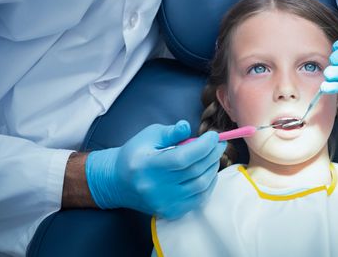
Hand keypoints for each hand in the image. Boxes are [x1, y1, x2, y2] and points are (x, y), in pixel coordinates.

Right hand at [85, 120, 225, 219]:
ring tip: (213, 155)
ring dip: (212, 168)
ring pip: (200, 185)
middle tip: (218, 143)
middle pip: (195, 171)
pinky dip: (208, 183)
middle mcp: (156, 187)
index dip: (203, 146)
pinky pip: (198, 198)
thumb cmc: (135, 154)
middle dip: (212, 154)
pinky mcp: (171, 211)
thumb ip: (170, 132)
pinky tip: (208, 171)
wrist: (118, 182)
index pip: (183, 158)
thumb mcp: (149, 135)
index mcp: (148, 165)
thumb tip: (187, 127)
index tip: (213, 136)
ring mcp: (164, 202)